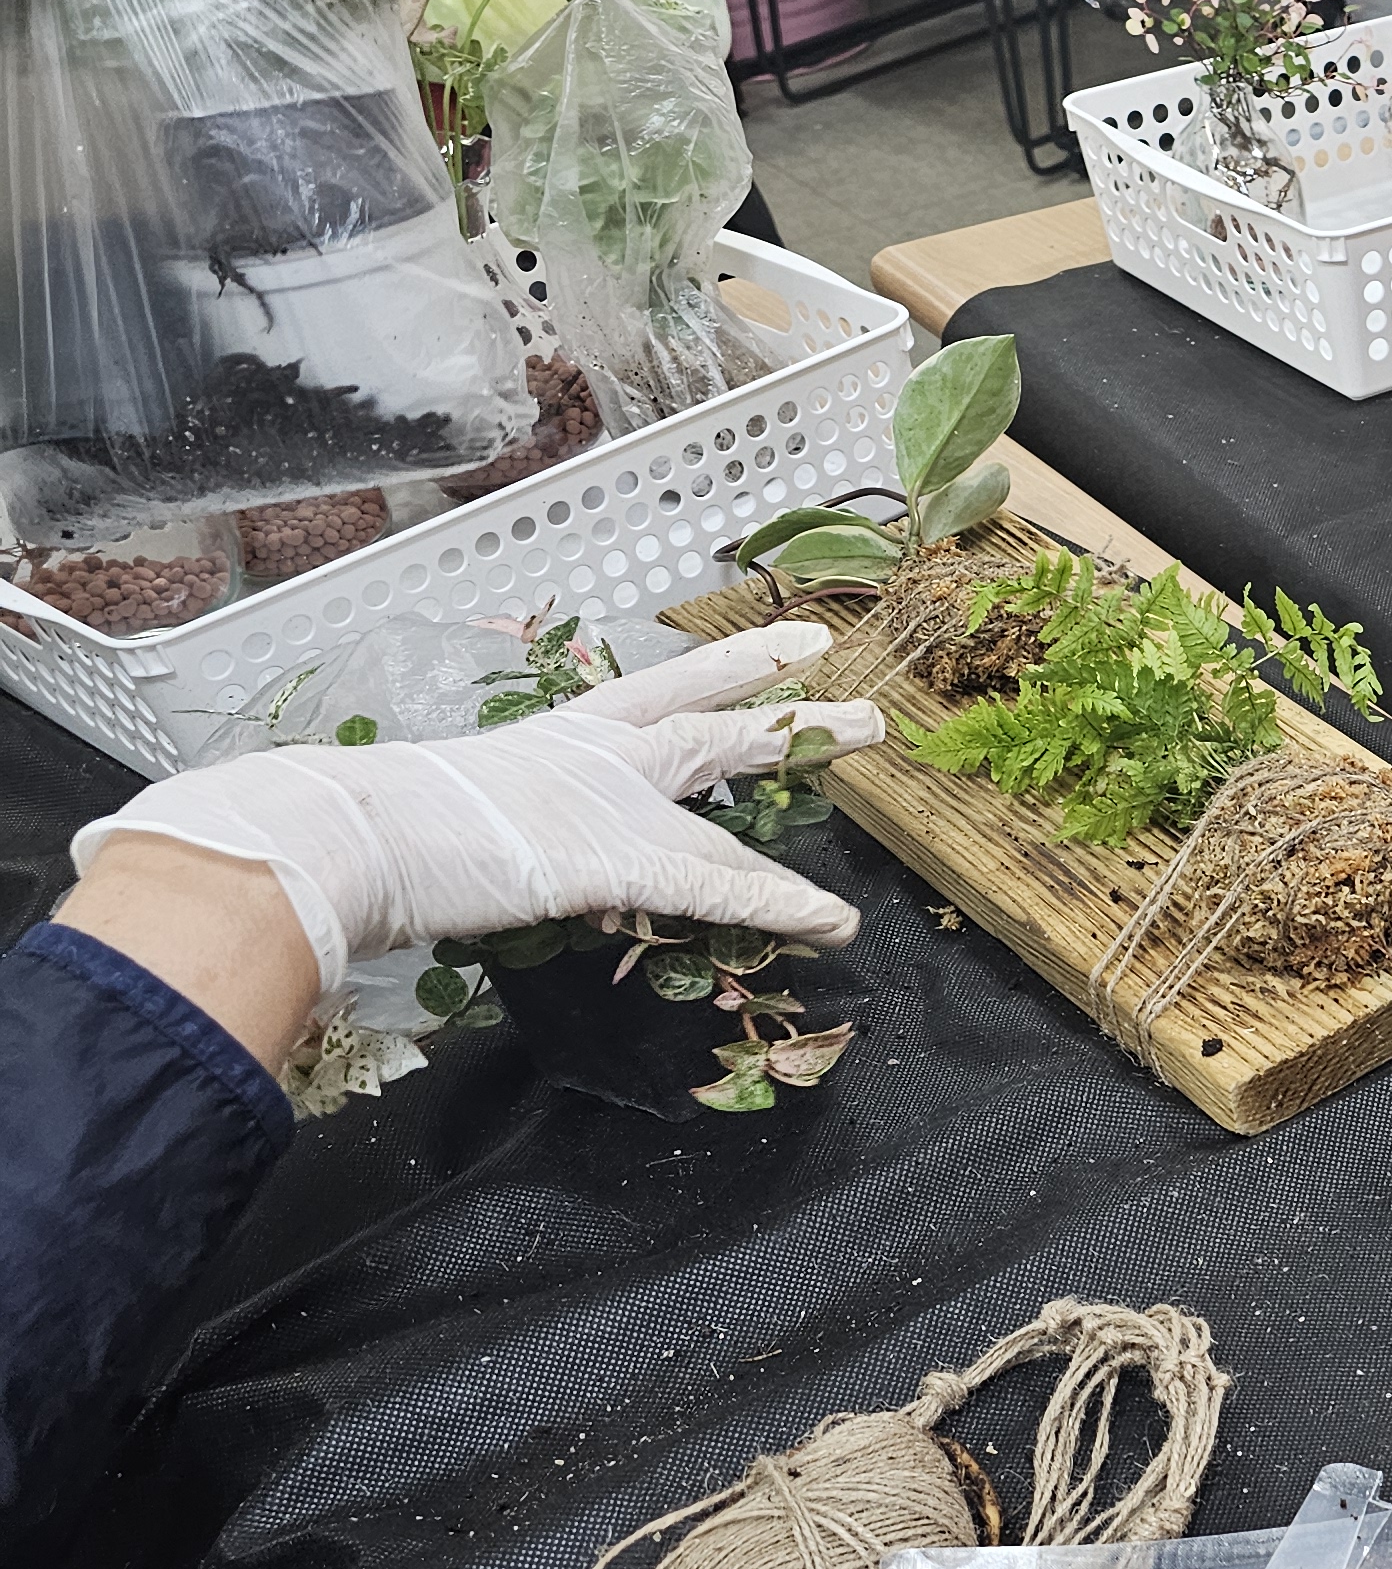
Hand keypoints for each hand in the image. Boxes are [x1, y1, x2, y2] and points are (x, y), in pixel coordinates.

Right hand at [71, 622, 890, 1003]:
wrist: (343, 837)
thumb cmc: (366, 829)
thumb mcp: (444, 816)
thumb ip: (485, 823)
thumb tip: (459, 849)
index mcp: (552, 741)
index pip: (649, 696)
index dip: (709, 674)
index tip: (757, 651)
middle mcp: (592, 752)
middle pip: (702, 710)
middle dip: (771, 693)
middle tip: (834, 672)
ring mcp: (612, 797)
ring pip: (728, 765)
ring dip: (802, 752)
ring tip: (870, 744)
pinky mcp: (620, 857)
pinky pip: (720, 882)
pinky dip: (780, 902)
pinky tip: (834, 917)